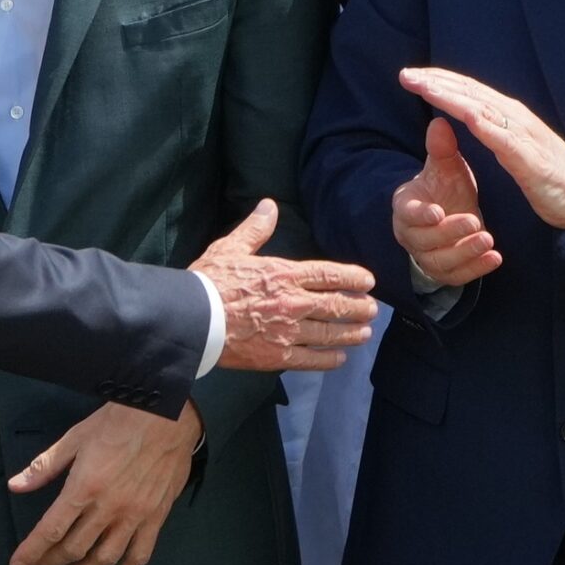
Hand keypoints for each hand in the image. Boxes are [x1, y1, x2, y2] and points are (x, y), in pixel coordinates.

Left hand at [6, 401, 202, 564]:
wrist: (168, 415)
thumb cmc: (119, 421)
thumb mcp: (75, 437)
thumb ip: (45, 466)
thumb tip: (15, 486)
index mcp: (84, 487)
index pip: (50, 530)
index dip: (31, 552)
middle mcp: (108, 508)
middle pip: (73, 549)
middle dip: (49, 564)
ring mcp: (134, 516)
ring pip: (104, 558)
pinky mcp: (156, 518)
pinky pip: (140, 555)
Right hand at [191, 199, 378, 372]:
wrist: (192, 320)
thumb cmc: (209, 281)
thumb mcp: (231, 247)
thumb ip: (256, 229)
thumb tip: (269, 205)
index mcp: (284, 274)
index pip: (329, 275)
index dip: (353, 277)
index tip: (368, 281)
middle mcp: (293, 303)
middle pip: (337, 306)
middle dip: (359, 307)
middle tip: (372, 309)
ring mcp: (287, 332)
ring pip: (330, 334)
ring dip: (351, 333)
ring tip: (365, 333)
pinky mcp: (277, 356)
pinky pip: (311, 359)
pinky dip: (329, 359)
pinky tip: (340, 358)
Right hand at [391, 116, 500, 286]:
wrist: (451, 214)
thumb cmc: (444, 189)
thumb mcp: (445, 168)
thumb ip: (441, 149)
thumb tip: (439, 122)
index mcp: (406, 208)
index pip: (407, 214)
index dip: (421, 215)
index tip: (438, 212)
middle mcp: (412, 236)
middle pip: (426, 240)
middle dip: (451, 233)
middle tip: (474, 222)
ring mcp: (428, 257)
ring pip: (442, 261)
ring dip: (466, 252)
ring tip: (488, 239)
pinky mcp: (445, 272)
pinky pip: (458, 276)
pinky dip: (477, 268)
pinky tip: (495, 258)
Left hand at [400, 68, 564, 237]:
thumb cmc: (550, 173)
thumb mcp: (514, 147)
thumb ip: (494, 130)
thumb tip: (471, 116)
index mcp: (508, 116)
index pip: (468, 92)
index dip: (439, 82)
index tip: (412, 77)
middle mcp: (514, 118)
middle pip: (470, 94)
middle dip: (436, 83)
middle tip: (406, 75)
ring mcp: (523, 136)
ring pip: (483, 109)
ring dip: (452, 97)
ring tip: (426, 88)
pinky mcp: (530, 159)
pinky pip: (505, 139)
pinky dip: (486, 126)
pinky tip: (467, 116)